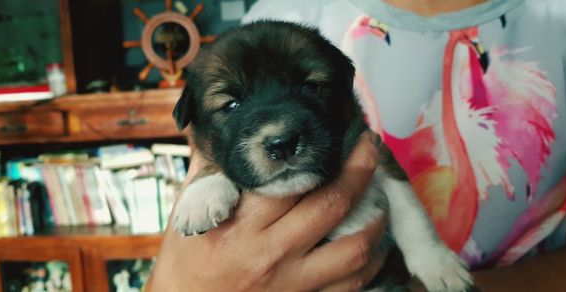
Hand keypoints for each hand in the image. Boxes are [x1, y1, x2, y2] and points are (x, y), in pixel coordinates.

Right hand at [147, 132, 386, 291]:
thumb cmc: (186, 264)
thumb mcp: (188, 216)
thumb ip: (206, 172)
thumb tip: (213, 131)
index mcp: (241, 226)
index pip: (289, 180)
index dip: (319, 150)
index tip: (336, 131)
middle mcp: (271, 254)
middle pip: (330, 205)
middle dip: (360, 170)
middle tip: (369, 146)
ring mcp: (292, 282)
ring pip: (353, 248)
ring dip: (375, 217)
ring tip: (379, 195)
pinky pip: (353, 283)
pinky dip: (372, 259)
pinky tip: (374, 241)